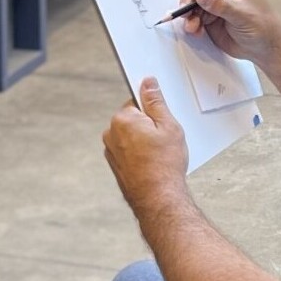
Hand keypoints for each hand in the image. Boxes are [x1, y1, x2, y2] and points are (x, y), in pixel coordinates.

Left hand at [103, 77, 188, 217]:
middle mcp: (111, 133)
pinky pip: (129, 152)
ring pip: (131, 136)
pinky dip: (139, 155)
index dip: (154, 112)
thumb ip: (156, 101)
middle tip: (164, 140)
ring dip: (144, 141)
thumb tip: (147, 83)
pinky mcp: (115, 165)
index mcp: (122, 119)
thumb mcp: (168, 126)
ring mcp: (111, 151)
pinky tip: (153, 164)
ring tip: (160, 155)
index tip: (162, 122)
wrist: (158, 198)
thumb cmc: (164, 165)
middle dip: (148, 126)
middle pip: (133, 119)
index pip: (137, 102)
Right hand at [174, 0, 280, 66]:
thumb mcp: (243, 15)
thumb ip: (222, 5)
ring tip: (192, 27)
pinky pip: (194, 13)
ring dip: (190, 13)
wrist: (264, 48)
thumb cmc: (263, 28)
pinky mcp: (210, 13)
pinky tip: (196, 31)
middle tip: (186, 11)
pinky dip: (192, 22)